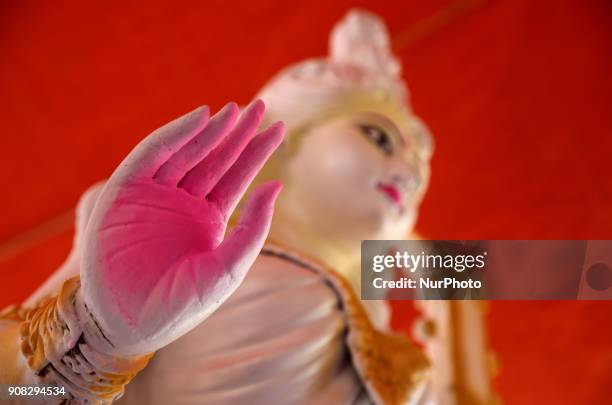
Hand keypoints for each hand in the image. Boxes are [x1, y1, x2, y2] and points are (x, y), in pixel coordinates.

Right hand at [80, 100, 283, 355]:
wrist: (131, 324)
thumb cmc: (182, 304)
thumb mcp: (228, 266)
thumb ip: (253, 226)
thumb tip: (277, 184)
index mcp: (208, 217)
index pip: (237, 176)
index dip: (257, 152)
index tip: (278, 128)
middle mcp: (183, 201)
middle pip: (216, 158)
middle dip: (238, 133)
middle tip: (260, 106)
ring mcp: (154, 194)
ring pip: (188, 151)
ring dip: (212, 130)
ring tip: (237, 111)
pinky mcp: (125, 191)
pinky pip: (152, 154)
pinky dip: (175, 135)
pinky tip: (202, 119)